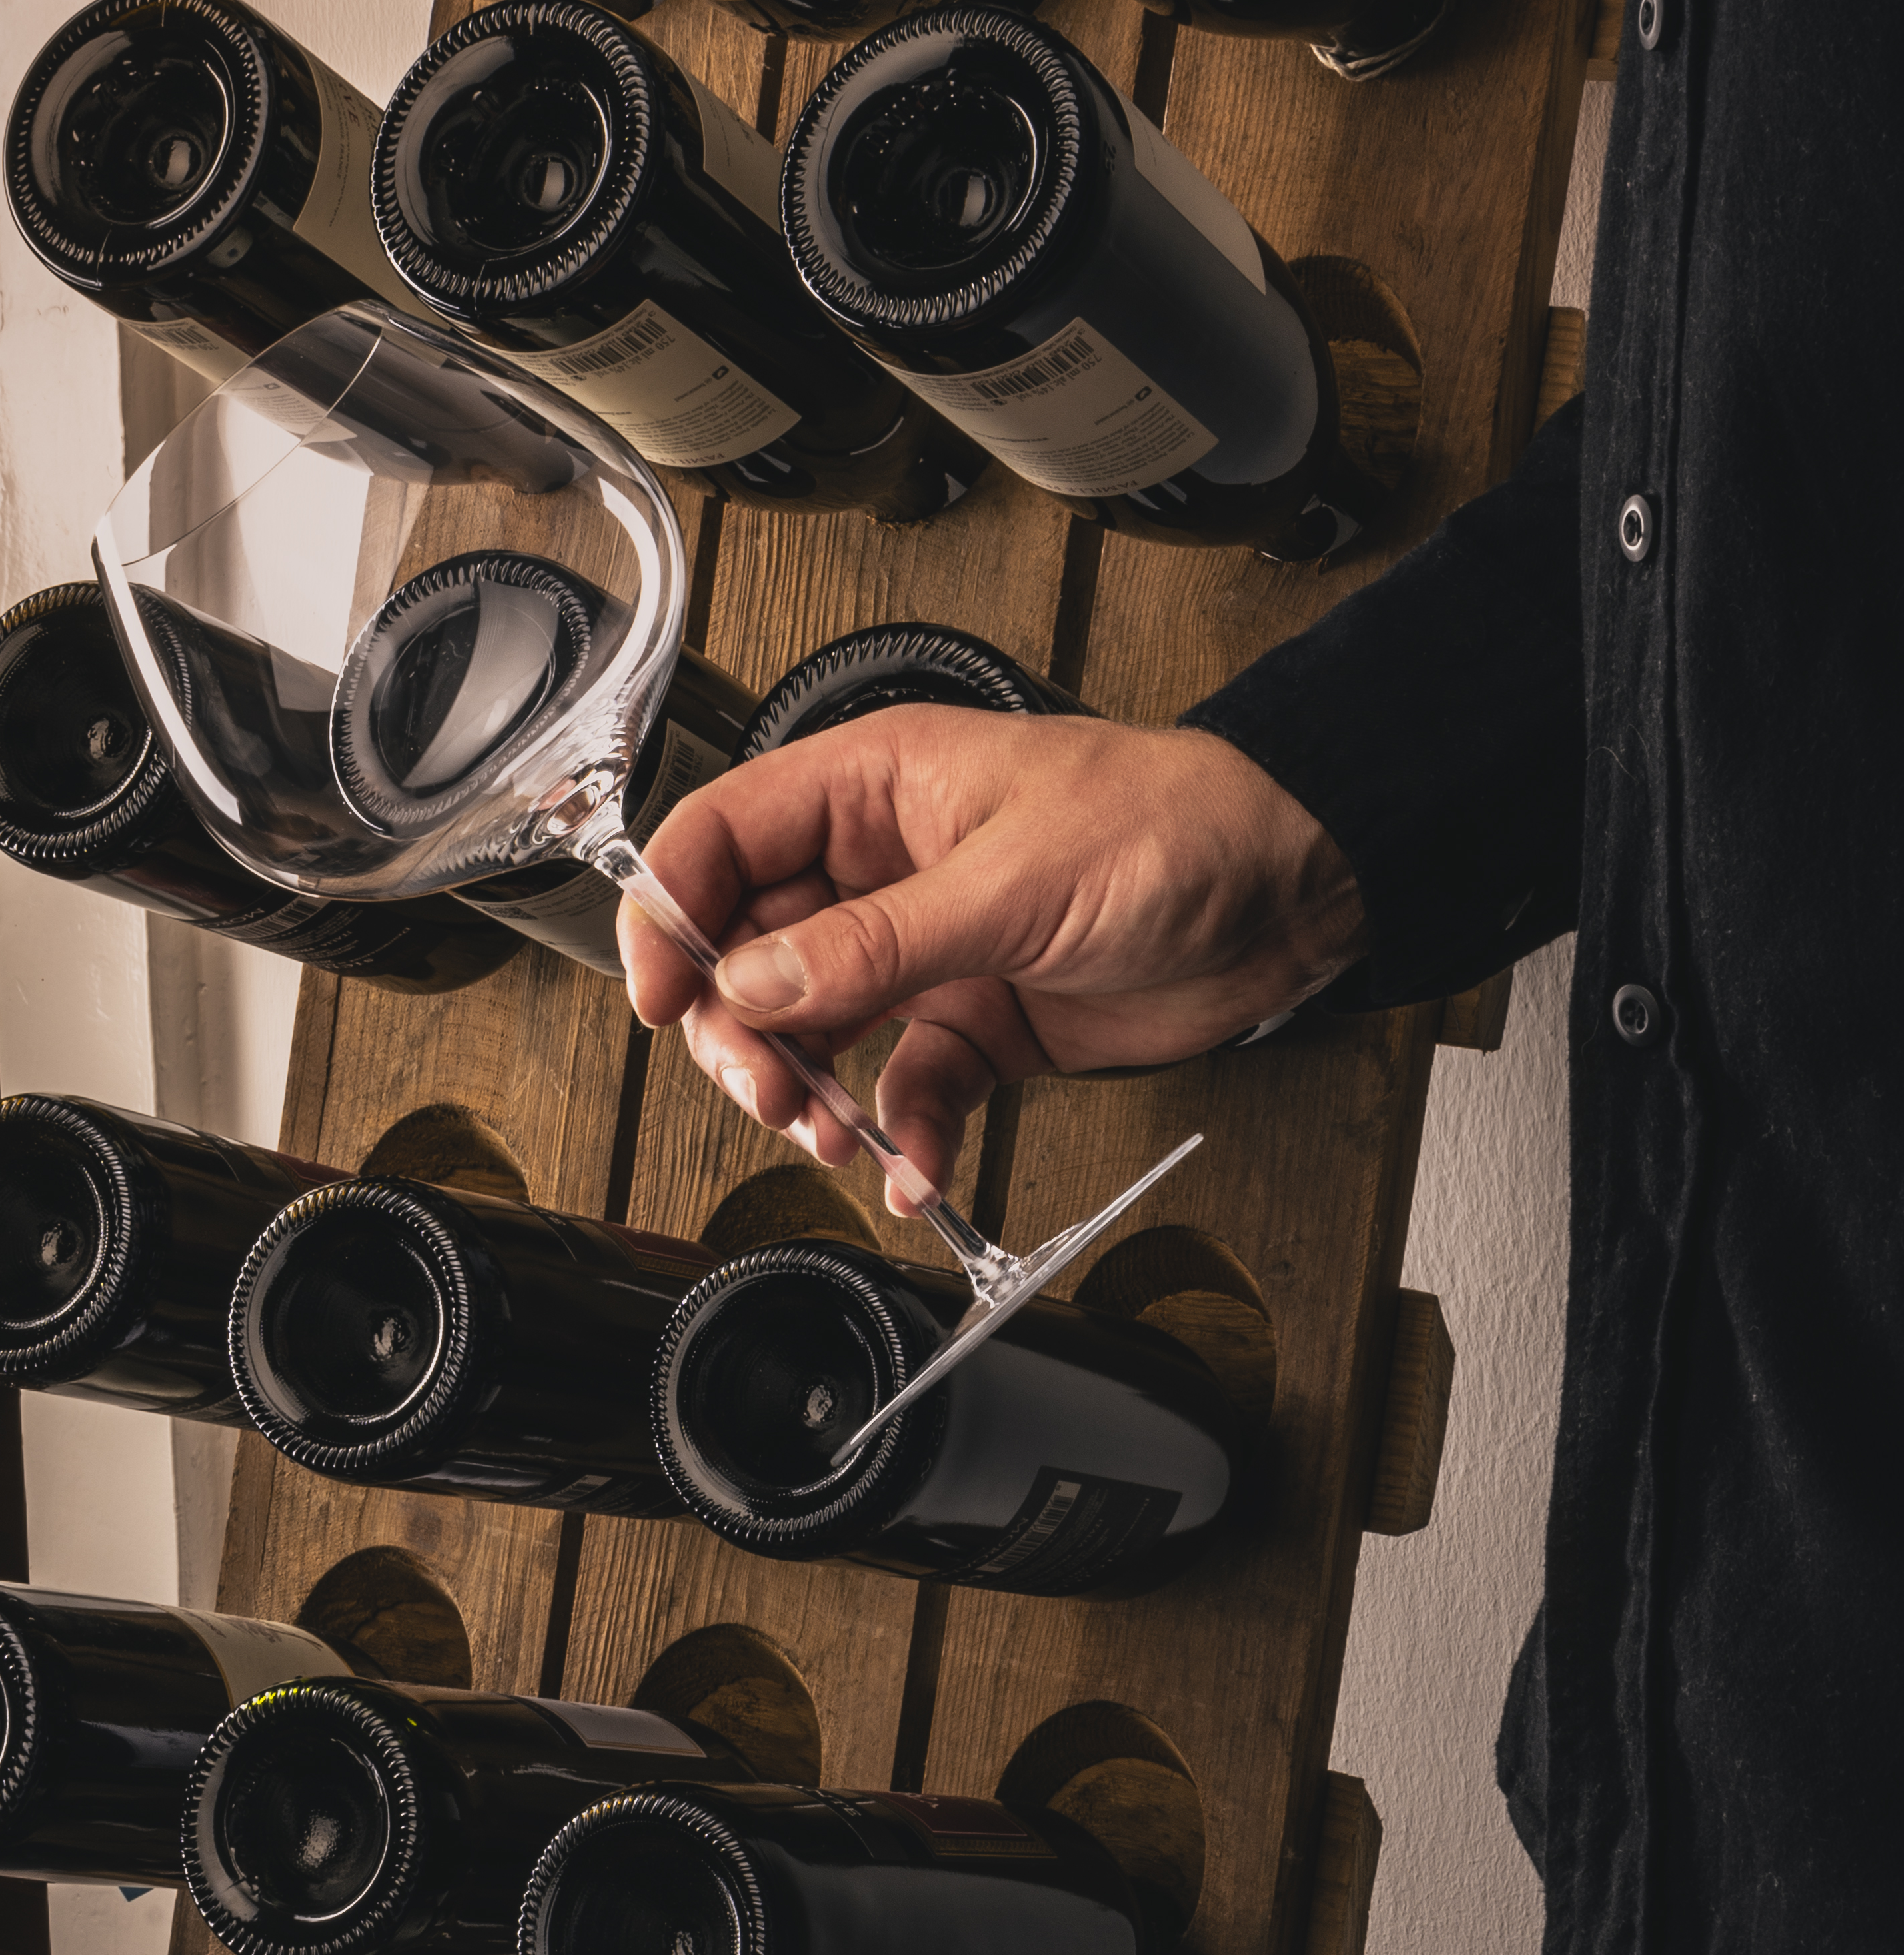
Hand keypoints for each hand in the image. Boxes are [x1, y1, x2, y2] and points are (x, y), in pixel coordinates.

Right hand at [617, 710, 1365, 1214]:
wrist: (1288, 891)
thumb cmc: (1174, 826)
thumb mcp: (1013, 879)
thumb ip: (874, 941)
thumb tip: (756, 983)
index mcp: (874, 787)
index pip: (722, 838)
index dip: (673, 915)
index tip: (666, 997)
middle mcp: (883, 868)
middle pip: (750, 952)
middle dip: (742, 1031)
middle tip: (768, 1088)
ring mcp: (927, 950)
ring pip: (815, 1031)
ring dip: (810, 1093)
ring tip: (833, 1134)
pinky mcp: (977, 1024)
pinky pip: (906, 1089)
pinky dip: (902, 1137)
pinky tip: (916, 1167)